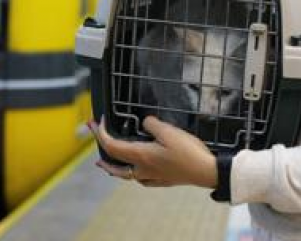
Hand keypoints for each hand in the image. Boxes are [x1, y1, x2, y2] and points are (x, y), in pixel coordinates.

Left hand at [88, 116, 217, 188]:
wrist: (207, 171)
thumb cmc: (187, 151)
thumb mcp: (168, 131)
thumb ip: (151, 124)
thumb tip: (144, 123)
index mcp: (140, 155)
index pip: (111, 145)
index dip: (101, 133)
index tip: (98, 120)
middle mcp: (142, 168)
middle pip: (113, 162)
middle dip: (100, 147)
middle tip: (93, 134)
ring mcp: (151, 176)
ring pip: (124, 173)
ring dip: (111, 166)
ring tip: (104, 162)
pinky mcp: (162, 179)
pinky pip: (139, 178)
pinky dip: (130, 173)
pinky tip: (134, 171)